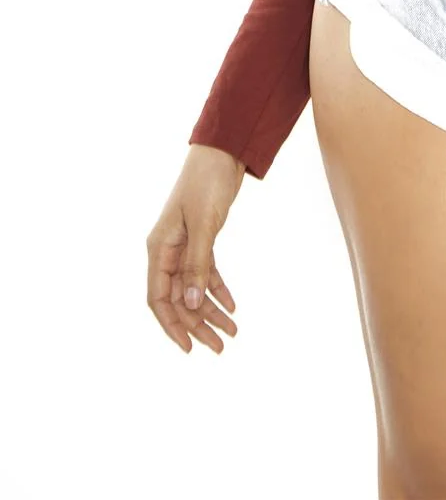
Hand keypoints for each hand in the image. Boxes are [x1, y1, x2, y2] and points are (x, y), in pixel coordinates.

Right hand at [146, 144, 245, 352]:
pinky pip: (206, 272)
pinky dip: (217, 289)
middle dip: (197, 324)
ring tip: (233, 331)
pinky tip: (232, 305)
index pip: (158, 298)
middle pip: (178, 298)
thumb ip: (197, 264)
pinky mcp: (201, 239)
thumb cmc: (207, 182)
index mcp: (159, 248)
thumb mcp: (204, 224)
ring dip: (210, 310)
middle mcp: (167, 250)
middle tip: (221, 346)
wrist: (222, 151)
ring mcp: (183, 245)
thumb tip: (189, 303)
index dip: (171, 325)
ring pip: (193, 288)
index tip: (188, 348)